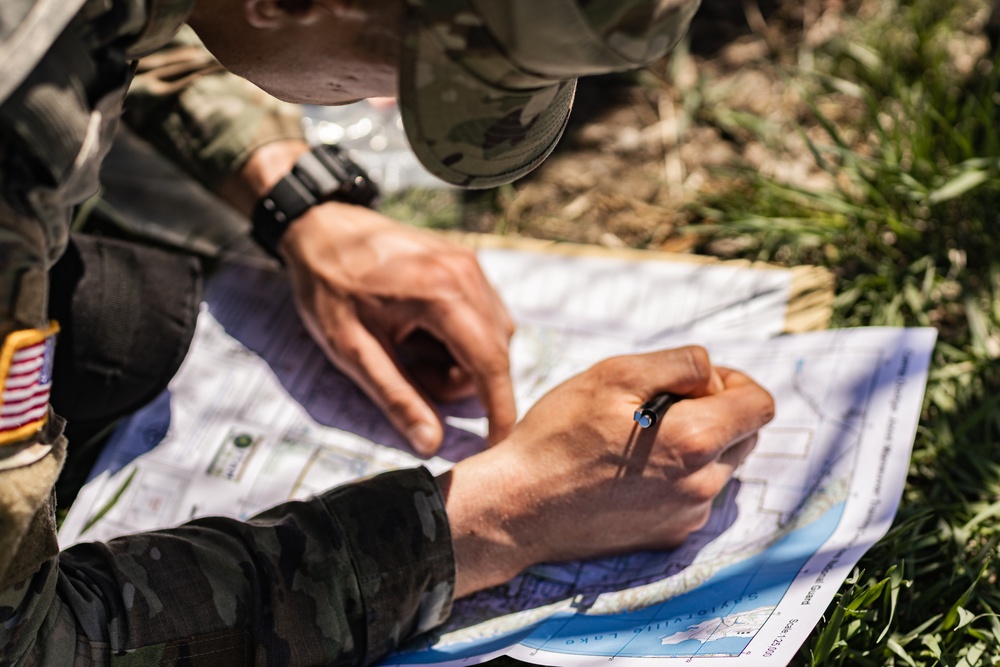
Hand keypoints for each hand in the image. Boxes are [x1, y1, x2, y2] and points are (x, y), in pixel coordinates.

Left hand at [278, 202, 516, 454]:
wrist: (319, 227)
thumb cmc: (328, 285)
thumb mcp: (353, 349)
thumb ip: (396, 397)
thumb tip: (430, 443)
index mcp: (442, 293)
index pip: (490, 363)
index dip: (499, 408)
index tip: (498, 442)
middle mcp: (467, 273)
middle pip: (495, 352)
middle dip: (462, 380)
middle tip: (411, 374)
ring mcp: (470, 264)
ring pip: (494, 334)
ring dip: (462, 358)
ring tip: (411, 350)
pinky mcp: (465, 262)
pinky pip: (484, 313)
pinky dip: (462, 336)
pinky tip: (421, 331)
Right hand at [436, 346, 774, 597]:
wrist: (518, 507)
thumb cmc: (559, 436)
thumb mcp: (615, 374)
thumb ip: (681, 363)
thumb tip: (715, 377)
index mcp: (695, 441)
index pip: (761, 405)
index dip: (732, 382)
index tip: (691, 383)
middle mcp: (703, 485)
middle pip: (744, 435)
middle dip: (714, 411)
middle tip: (657, 405)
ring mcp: (688, 516)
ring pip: (718, 465)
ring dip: (694, 444)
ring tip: (636, 440)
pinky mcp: (669, 536)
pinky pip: (693, 495)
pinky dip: (674, 475)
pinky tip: (628, 471)